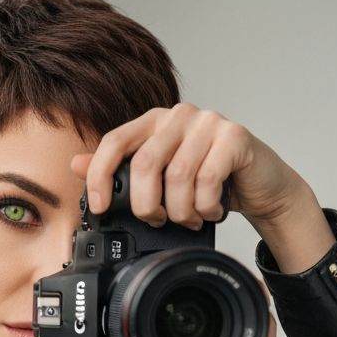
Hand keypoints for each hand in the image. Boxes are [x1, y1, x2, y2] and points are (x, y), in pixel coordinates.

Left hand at [69, 101, 304, 229]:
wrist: (259, 185)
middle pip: (145, 165)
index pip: (114, 142)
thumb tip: (76, 164)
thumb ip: (121, 170)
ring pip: (178, 178)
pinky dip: (206, 208)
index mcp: (153, 122)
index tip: (101, 207)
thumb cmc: (209, 181)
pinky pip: (208, 181)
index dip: (100, 176)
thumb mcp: (161, 179)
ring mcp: (208, 122)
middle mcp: (178, 116)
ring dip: (182, 212)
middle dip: (147, 206)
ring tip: (190, 218)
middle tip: (159, 221)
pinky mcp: (234, 137)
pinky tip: (211, 211)